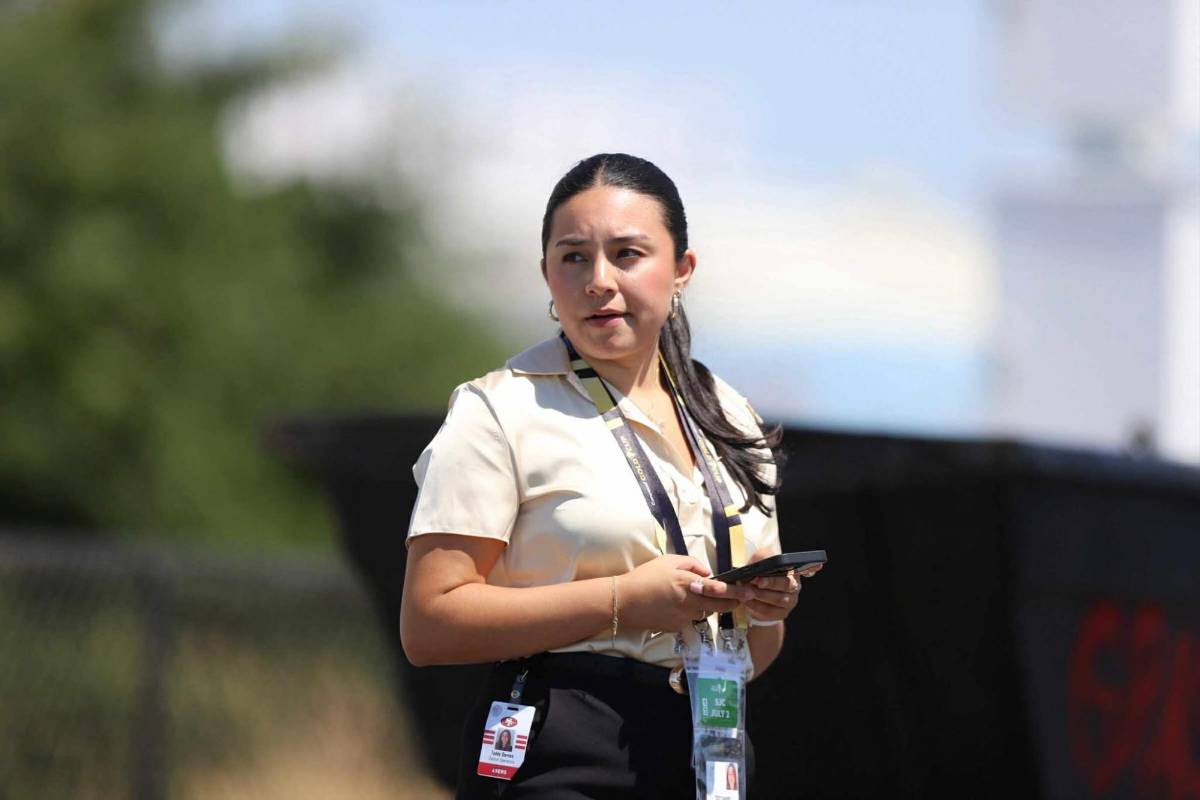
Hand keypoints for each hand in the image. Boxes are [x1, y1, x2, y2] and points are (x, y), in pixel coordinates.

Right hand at [616, 555, 753, 633]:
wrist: (623, 601)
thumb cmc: (644, 577)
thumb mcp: (668, 561)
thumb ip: (692, 565)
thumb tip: (708, 574)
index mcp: (687, 583)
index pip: (719, 590)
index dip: (736, 592)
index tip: (748, 592)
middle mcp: (688, 602)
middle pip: (719, 606)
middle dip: (732, 603)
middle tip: (740, 599)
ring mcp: (682, 618)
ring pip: (705, 613)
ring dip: (709, 606)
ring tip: (699, 597)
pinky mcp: (676, 628)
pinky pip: (690, 620)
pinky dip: (690, 612)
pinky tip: (677, 605)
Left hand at [741, 546, 805, 624]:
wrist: (756, 596)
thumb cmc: (760, 575)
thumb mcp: (760, 562)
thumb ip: (761, 558)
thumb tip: (758, 561)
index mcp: (792, 571)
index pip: (804, 568)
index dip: (803, 569)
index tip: (787, 568)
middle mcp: (794, 586)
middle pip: (786, 584)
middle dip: (770, 582)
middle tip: (756, 580)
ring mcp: (790, 601)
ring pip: (778, 599)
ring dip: (760, 595)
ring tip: (745, 591)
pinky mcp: (781, 613)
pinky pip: (769, 611)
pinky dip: (755, 605)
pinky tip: (745, 600)